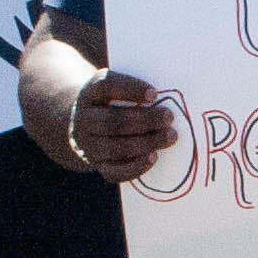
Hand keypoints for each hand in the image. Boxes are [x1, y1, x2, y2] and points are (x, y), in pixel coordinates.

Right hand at [69, 69, 180, 184]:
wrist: (88, 129)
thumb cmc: (114, 103)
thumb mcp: (118, 88)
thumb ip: (137, 90)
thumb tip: (173, 92)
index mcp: (90, 93)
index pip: (105, 86)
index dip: (130, 90)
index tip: (154, 94)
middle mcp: (84, 119)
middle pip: (112, 121)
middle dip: (144, 120)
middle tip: (169, 117)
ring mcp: (88, 145)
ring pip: (114, 147)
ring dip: (146, 143)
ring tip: (170, 137)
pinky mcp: (98, 166)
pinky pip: (115, 172)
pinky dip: (135, 166)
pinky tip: (154, 157)